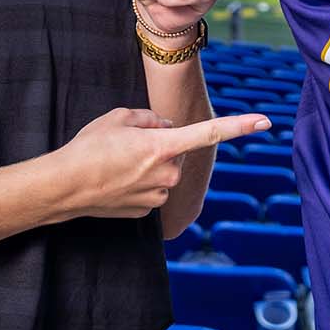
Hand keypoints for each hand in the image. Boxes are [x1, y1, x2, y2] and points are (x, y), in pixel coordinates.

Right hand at [50, 108, 271, 220]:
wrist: (64, 187)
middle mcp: (167, 173)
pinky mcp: (148, 211)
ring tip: (116, 164)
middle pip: (176, 152)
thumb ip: (150, 118)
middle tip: (127, 144)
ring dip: (148, 165)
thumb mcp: (119, 117)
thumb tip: (166, 126)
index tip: (265, 121)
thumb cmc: (88, 148)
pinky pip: (152, 189)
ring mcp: (159, 194)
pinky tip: (116, 181)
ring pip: (165, 172)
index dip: (239, 126)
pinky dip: (139, 183)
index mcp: (163, 145)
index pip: (209, 133)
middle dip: (160, 145)